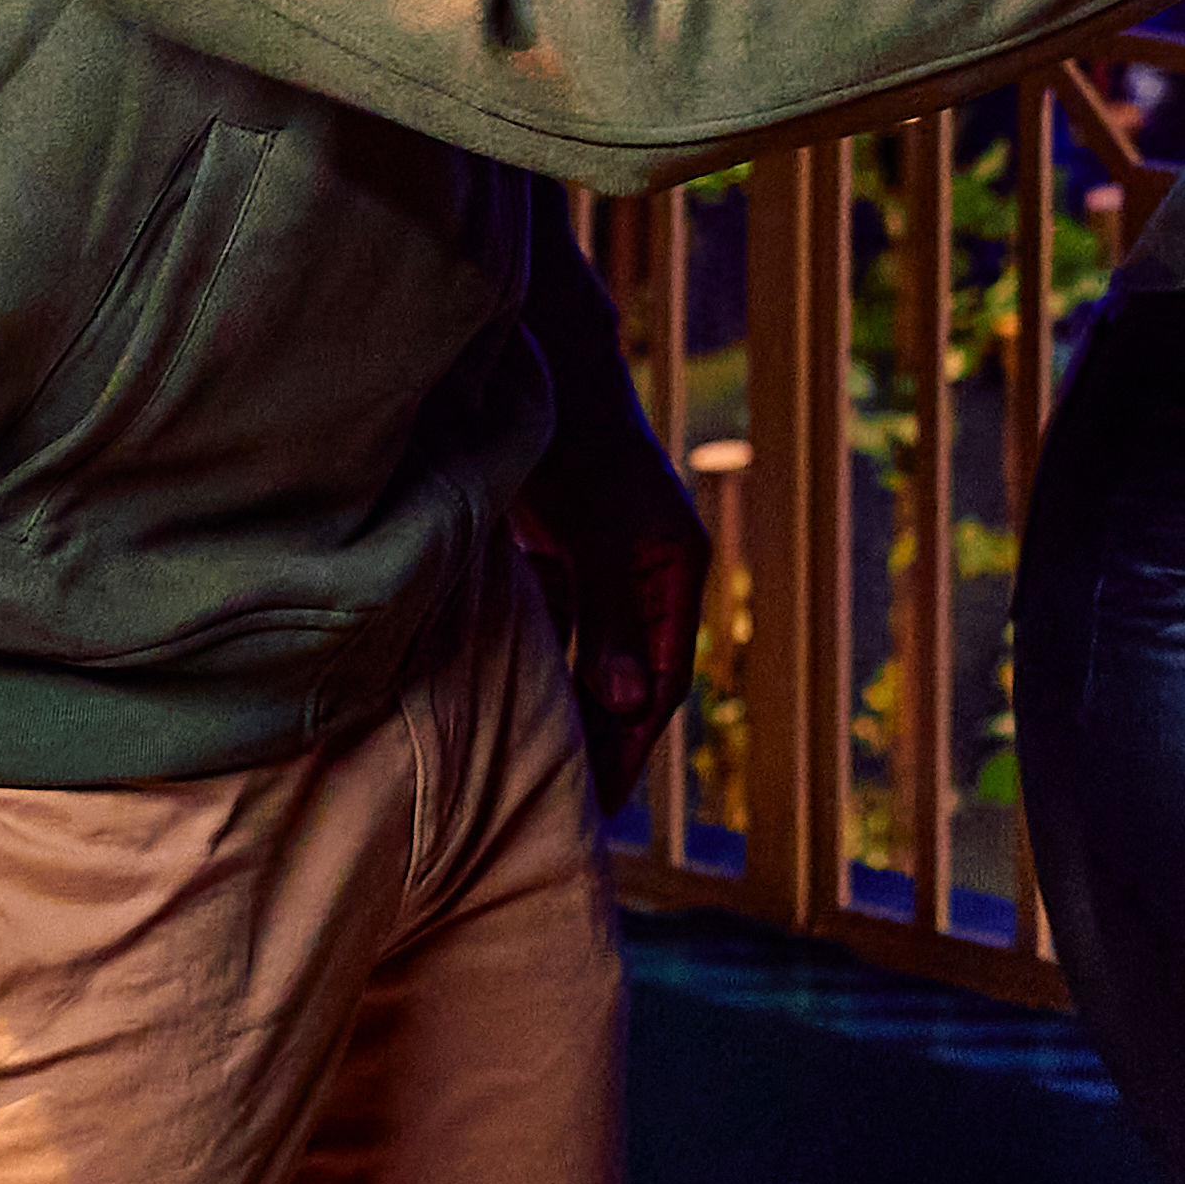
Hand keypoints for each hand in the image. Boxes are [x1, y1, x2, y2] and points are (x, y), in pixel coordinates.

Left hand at [516, 371, 708, 817]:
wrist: (539, 373)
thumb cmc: (578, 447)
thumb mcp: (602, 535)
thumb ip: (615, 618)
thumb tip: (632, 707)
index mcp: (676, 572)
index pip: (660, 682)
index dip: (629, 745)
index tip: (597, 804)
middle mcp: (650, 575)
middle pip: (630, 679)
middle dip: (606, 741)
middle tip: (570, 810)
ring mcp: (608, 565)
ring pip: (595, 658)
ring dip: (574, 708)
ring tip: (542, 771)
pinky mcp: (568, 553)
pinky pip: (563, 628)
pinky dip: (546, 663)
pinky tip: (509, 699)